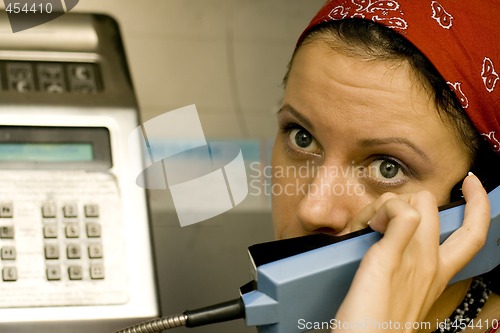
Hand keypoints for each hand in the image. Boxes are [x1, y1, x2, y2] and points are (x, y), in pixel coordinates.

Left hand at [333, 173, 489, 331]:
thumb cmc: (378, 322)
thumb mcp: (405, 289)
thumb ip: (409, 263)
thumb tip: (395, 236)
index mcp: (439, 273)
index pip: (473, 232)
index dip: (478, 203)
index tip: (471, 183)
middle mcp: (432, 263)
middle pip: (435, 204)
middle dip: (408, 196)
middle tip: (382, 216)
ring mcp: (414, 258)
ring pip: (418, 200)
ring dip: (389, 202)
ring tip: (371, 225)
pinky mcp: (390, 256)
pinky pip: (401, 212)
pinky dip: (384, 209)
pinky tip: (369, 226)